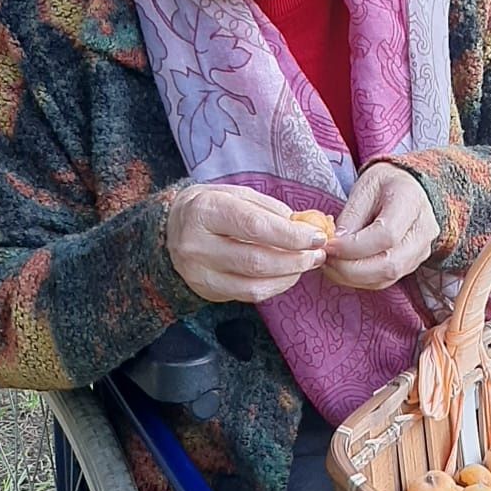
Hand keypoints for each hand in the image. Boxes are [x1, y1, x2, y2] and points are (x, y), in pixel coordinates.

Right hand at [166, 184, 328, 303]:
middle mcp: (196, 244)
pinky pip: (249, 295)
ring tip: (307, 263)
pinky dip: (275, 287)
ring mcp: (198, 272)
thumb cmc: (213, 207)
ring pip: (254, 283)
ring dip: (290, 276)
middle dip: (296, 259)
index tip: (318, 237)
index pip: (255, 226)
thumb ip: (272, 211)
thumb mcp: (238, 195)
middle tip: (318, 254)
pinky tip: (288, 275)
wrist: (171, 228)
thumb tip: (309, 227)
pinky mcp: (206, 290)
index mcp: (205, 210)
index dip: (291, 235)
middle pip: (256, 260)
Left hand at [325, 164, 437, 290]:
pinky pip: (384, 281)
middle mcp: (423, 232)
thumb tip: (335, 245)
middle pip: (389, 265)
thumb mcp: (364, 189)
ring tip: (331, 264)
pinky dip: (359, 279)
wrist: (408, 189)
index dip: (353, 246)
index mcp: (412, 203)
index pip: (386, 236)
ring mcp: (421, 252)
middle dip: (350, 269)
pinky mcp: (411, 265)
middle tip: (326, 259)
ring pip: (386, 278)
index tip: (329, 244)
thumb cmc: (384, 185)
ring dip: (352, 277)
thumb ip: (350, 217)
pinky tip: (343, 268)